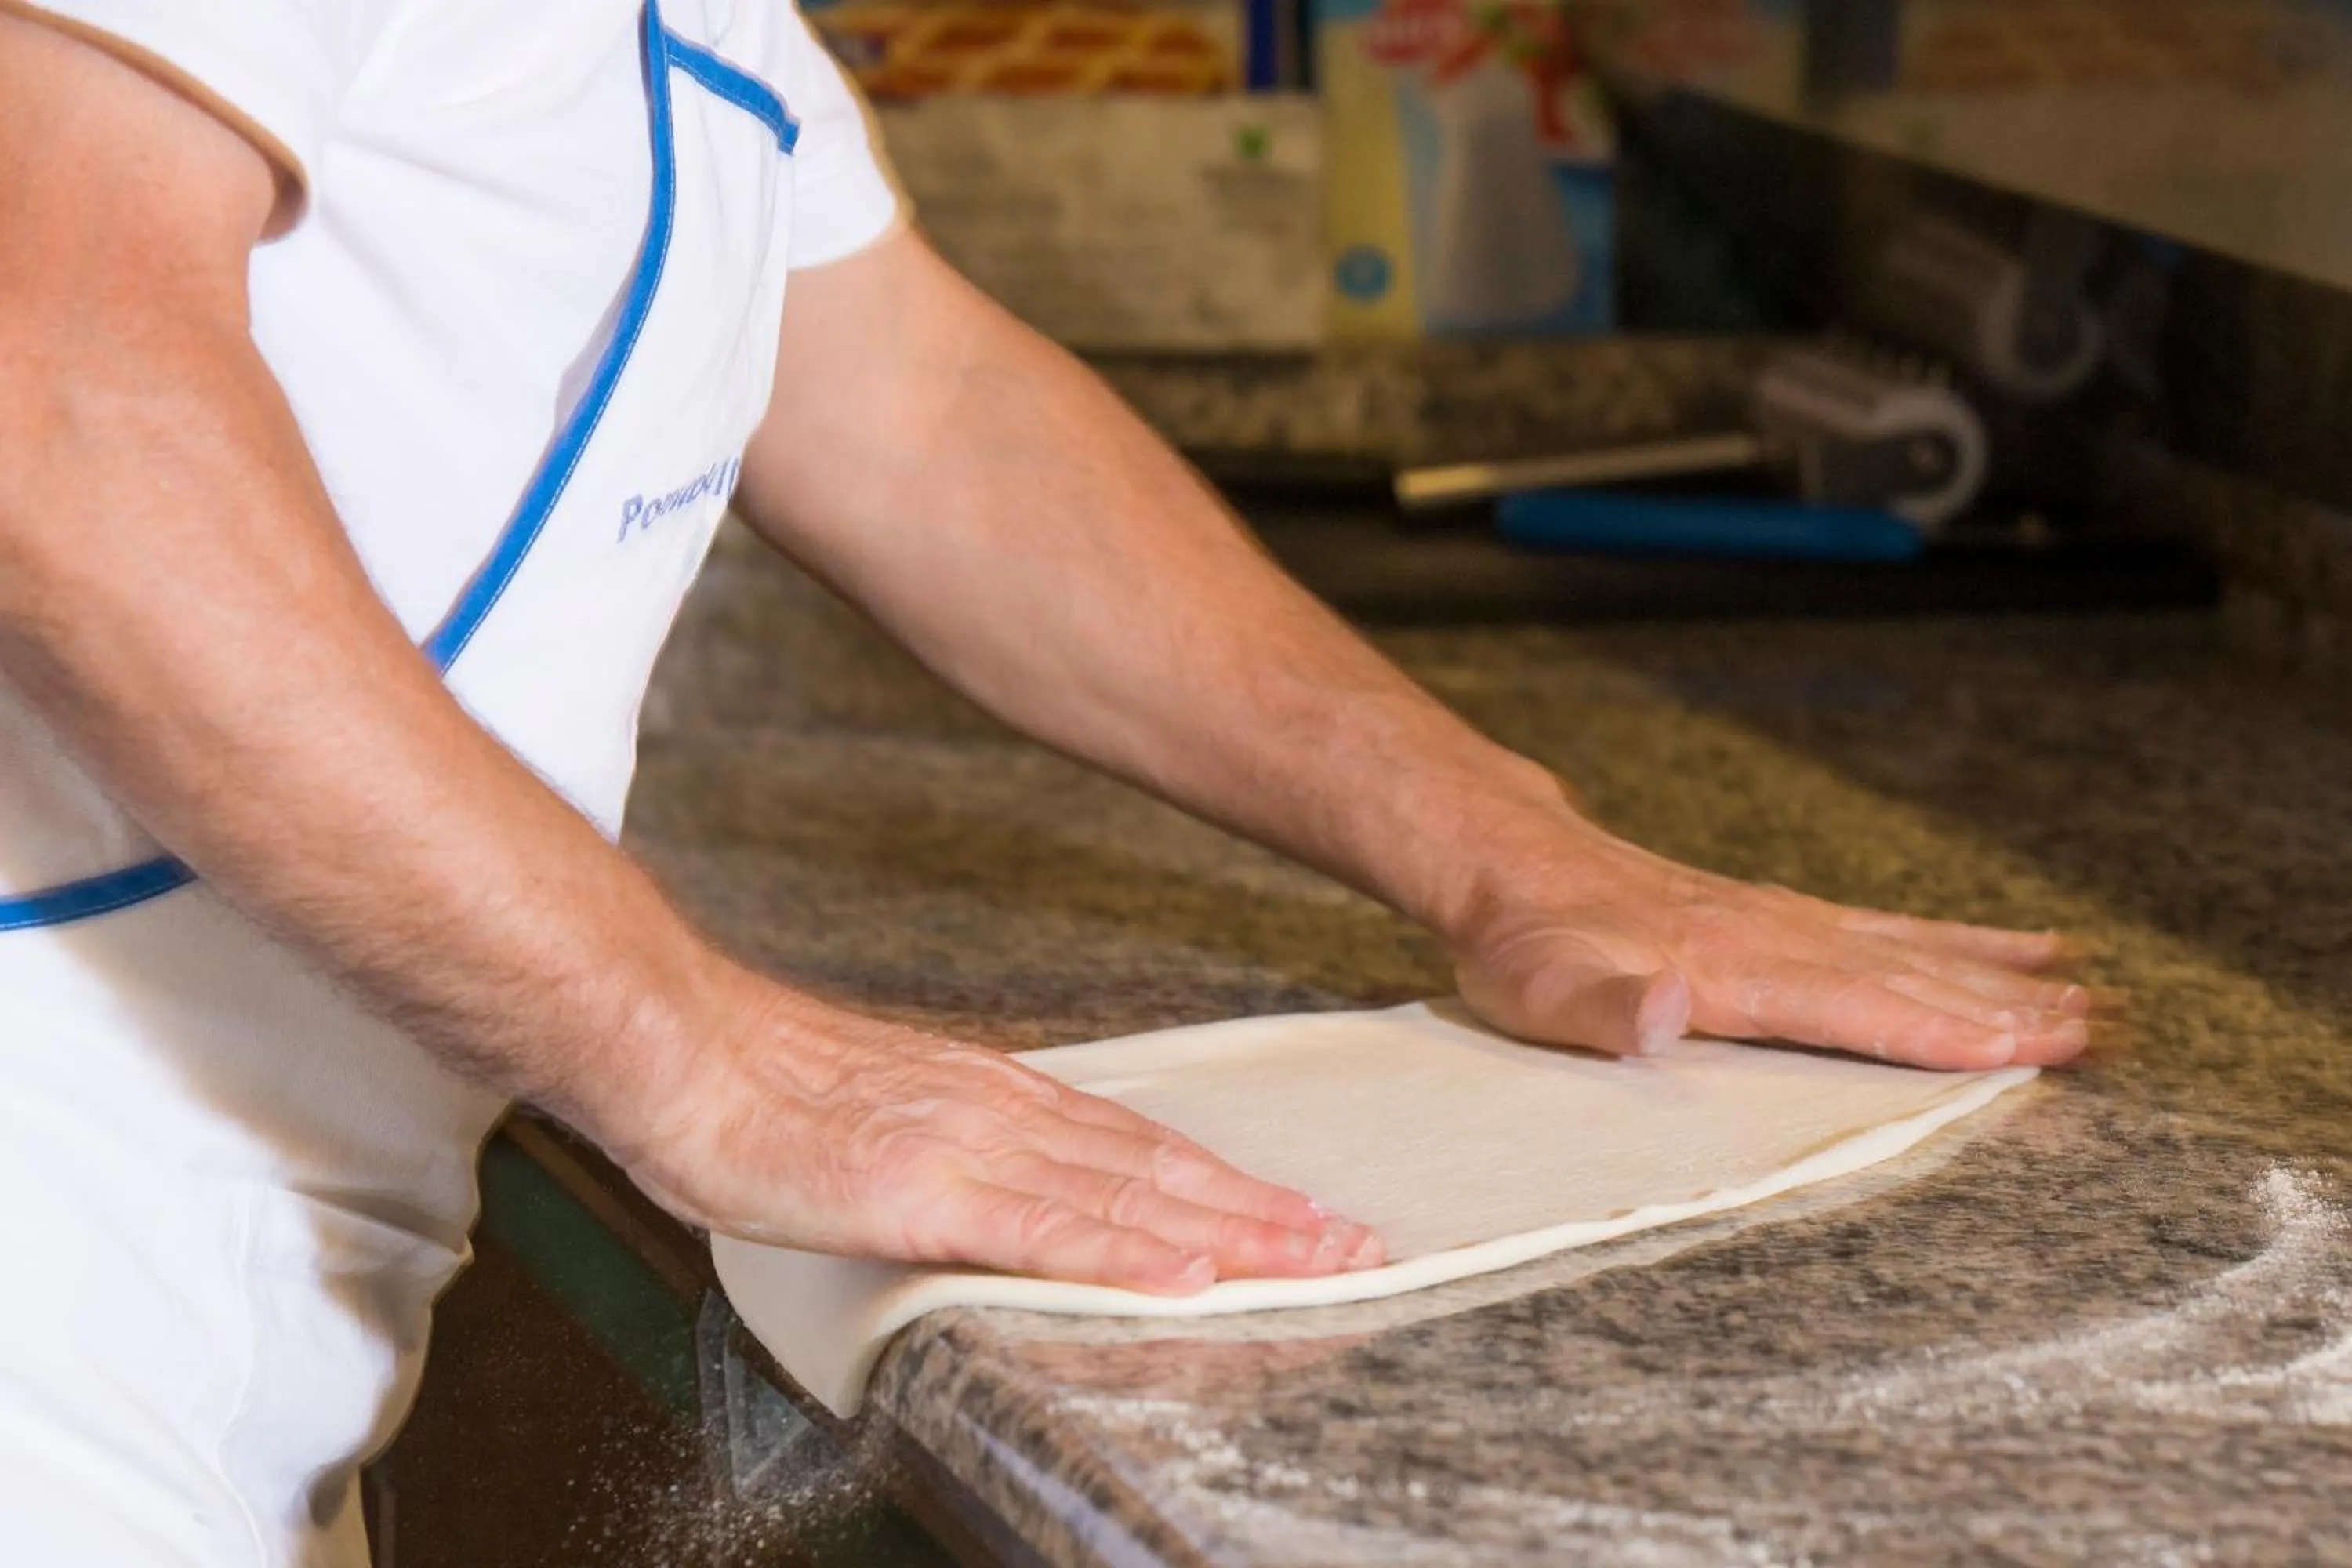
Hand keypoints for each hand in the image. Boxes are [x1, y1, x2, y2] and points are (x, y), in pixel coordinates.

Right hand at [613, 983, 1386, 1290]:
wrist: (681, 1052)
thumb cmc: (764, 1091)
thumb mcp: (890, 1114)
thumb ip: (963, 1148)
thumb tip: (1017, 1181)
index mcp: (999, 1097)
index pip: (1141, 1149)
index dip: (1229, 1186)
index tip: (1304, 1214)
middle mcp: (1005, 1114)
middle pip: (1159, 1172)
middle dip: (1264, 1215)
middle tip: (1355, 1246)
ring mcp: (970, 1150)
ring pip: (1127, 1198)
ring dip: (1229, 1233)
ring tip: (1312, 1260)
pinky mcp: (923, 1192)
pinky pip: (1042, 1231)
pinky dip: (1124, 1255)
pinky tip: (1185, 1273)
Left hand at [1449, 807, 2099, 1069]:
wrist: (1505, 862)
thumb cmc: (1520, 942)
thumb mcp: (1537, 986)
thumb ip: (1606, 1005)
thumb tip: (1668, 1009)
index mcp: (1729, 966)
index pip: (1854, 1006)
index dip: (1940, 1034)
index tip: (2029, 1049)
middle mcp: (1770, 935)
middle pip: (1903, 977)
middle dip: (1999, 1009)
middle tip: (2097, 1033)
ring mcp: (1777, 919)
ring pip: (1906, 950)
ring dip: (1993, 976)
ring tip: (2081, 994)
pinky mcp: (1772, 915)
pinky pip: (1879, 929)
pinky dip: (1949, 940)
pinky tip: (2008, 946)